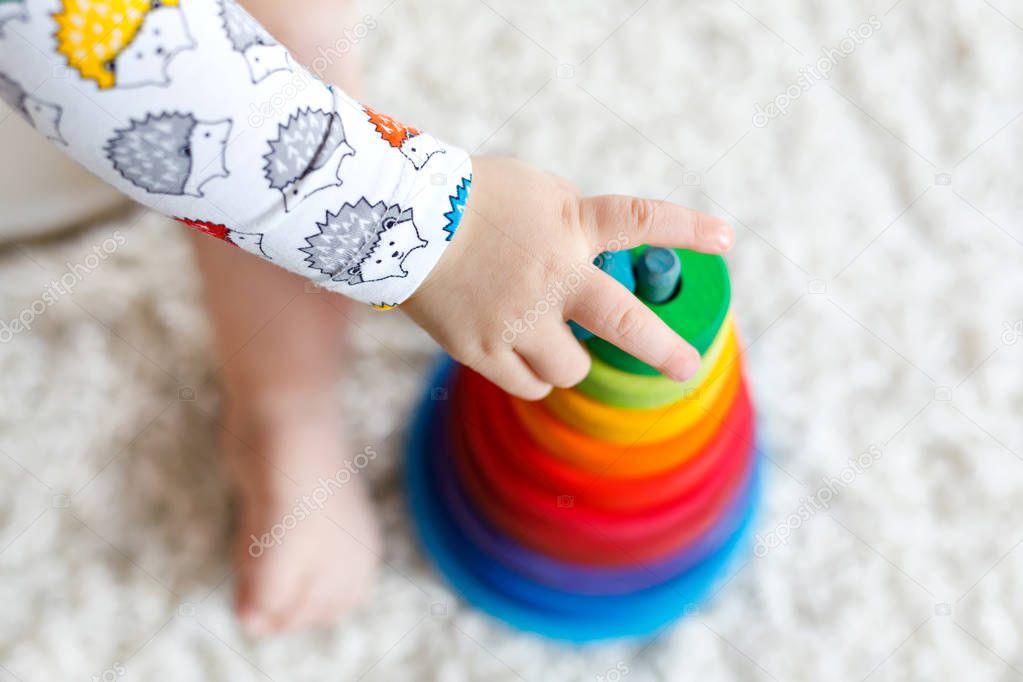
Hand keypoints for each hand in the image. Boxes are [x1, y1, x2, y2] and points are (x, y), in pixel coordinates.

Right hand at [402, 156, 734, 399]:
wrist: (399, 221)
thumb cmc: (471, 198)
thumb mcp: (538, 192)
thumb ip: (576, 220)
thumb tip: (602, 255)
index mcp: (570, 226)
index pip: (640, 222)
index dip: (686, 230)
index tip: (726, 238)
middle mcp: (553, 277)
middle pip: (624, 324)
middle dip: (663, 350)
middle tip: (683, 367)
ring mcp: (518, 320)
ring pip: (570, 369)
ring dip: (568, 358)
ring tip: (549, 339)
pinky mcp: (482, 351)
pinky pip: (529, 385)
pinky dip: (533, 375)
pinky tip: (520, 353)